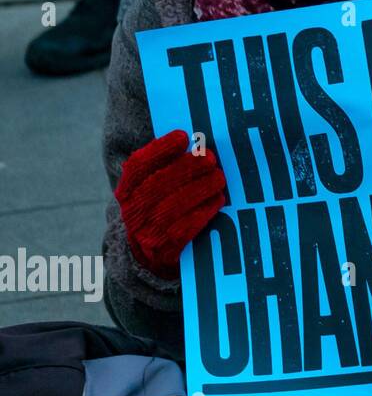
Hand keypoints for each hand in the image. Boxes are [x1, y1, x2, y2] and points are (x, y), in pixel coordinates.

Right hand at [114, 129, 226, 278]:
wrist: (152, 259)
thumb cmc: (162, 212)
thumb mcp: (156, 191)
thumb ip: (168, 168)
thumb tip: (197, 141)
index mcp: (128, 192)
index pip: (137, 167)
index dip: (159, 150)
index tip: (183, 136)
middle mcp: (132, 212)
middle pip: (157, 185)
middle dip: (186, 168)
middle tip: (210, 157)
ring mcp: (146, 234)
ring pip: (172, 207)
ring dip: (199, 188)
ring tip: (219, 177)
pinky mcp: (164, 251)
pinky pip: (184, 229)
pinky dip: (203, 211)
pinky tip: (218, 199)